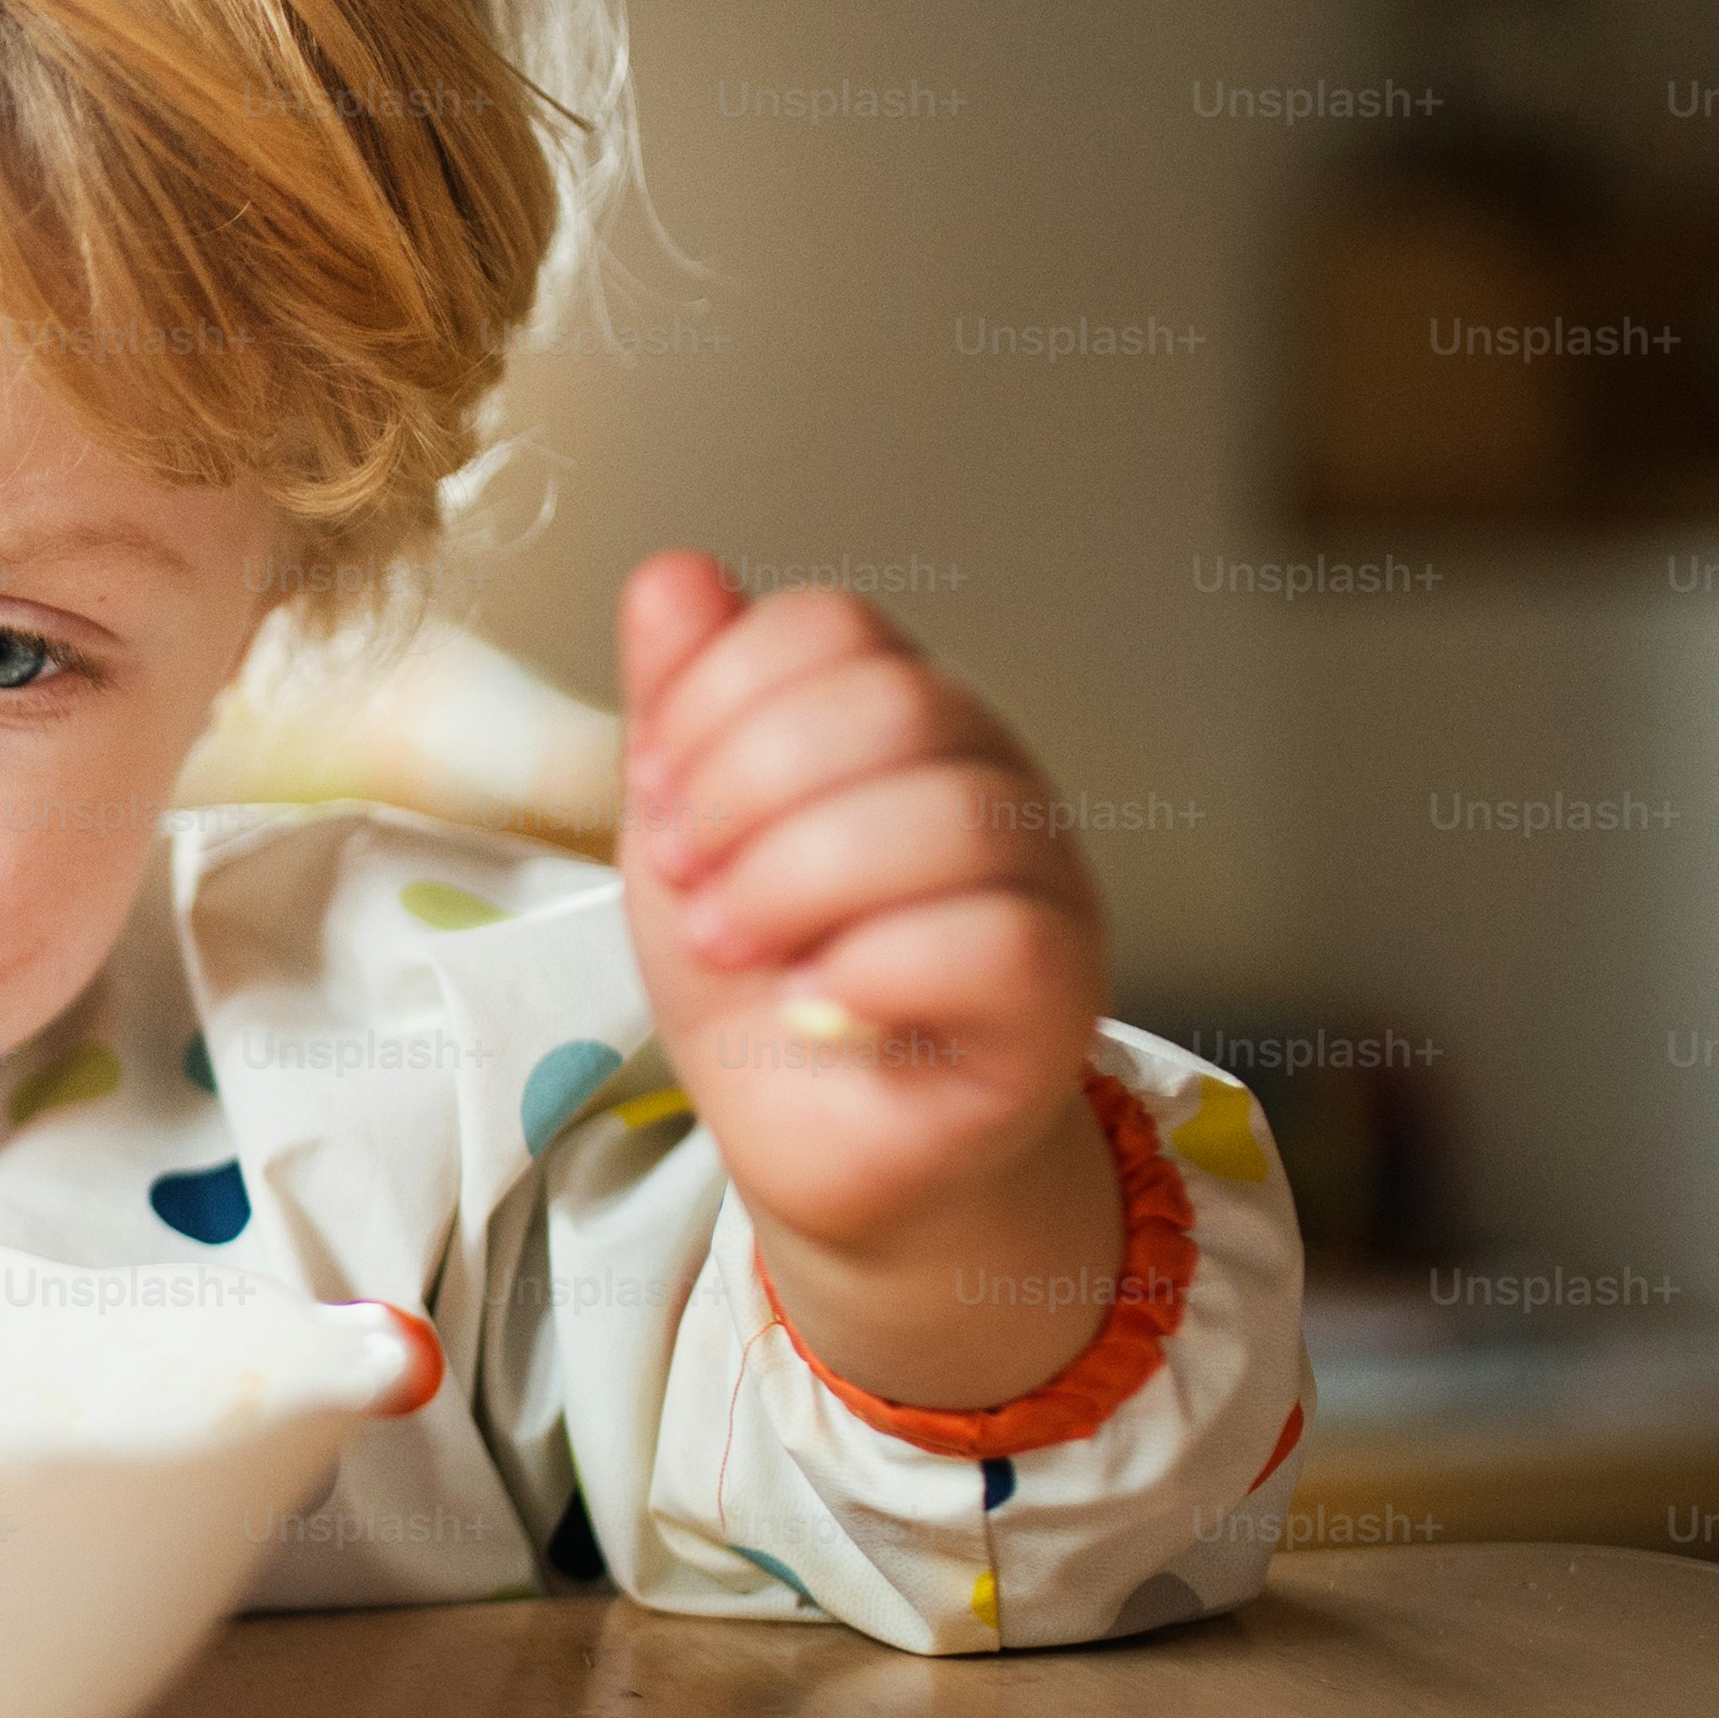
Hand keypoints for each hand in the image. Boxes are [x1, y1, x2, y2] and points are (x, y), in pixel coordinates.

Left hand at [616, 554, 1121, 1405]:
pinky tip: (816, 1008)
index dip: (718, 698)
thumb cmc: (760, 982)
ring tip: (733, 949)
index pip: (830, 625)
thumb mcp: (684, 831)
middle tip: (690, 882)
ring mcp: (1042, 885)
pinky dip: (874, 969)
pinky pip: (996, 940)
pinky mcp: (1060, 1001)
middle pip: (890, 703)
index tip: (659, 797)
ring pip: (946, 815)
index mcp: (900, 720)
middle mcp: (990, 779)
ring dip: (793, 885)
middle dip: (747, 791)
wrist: (814, 1145)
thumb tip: (674, 572)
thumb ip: (682, 705)